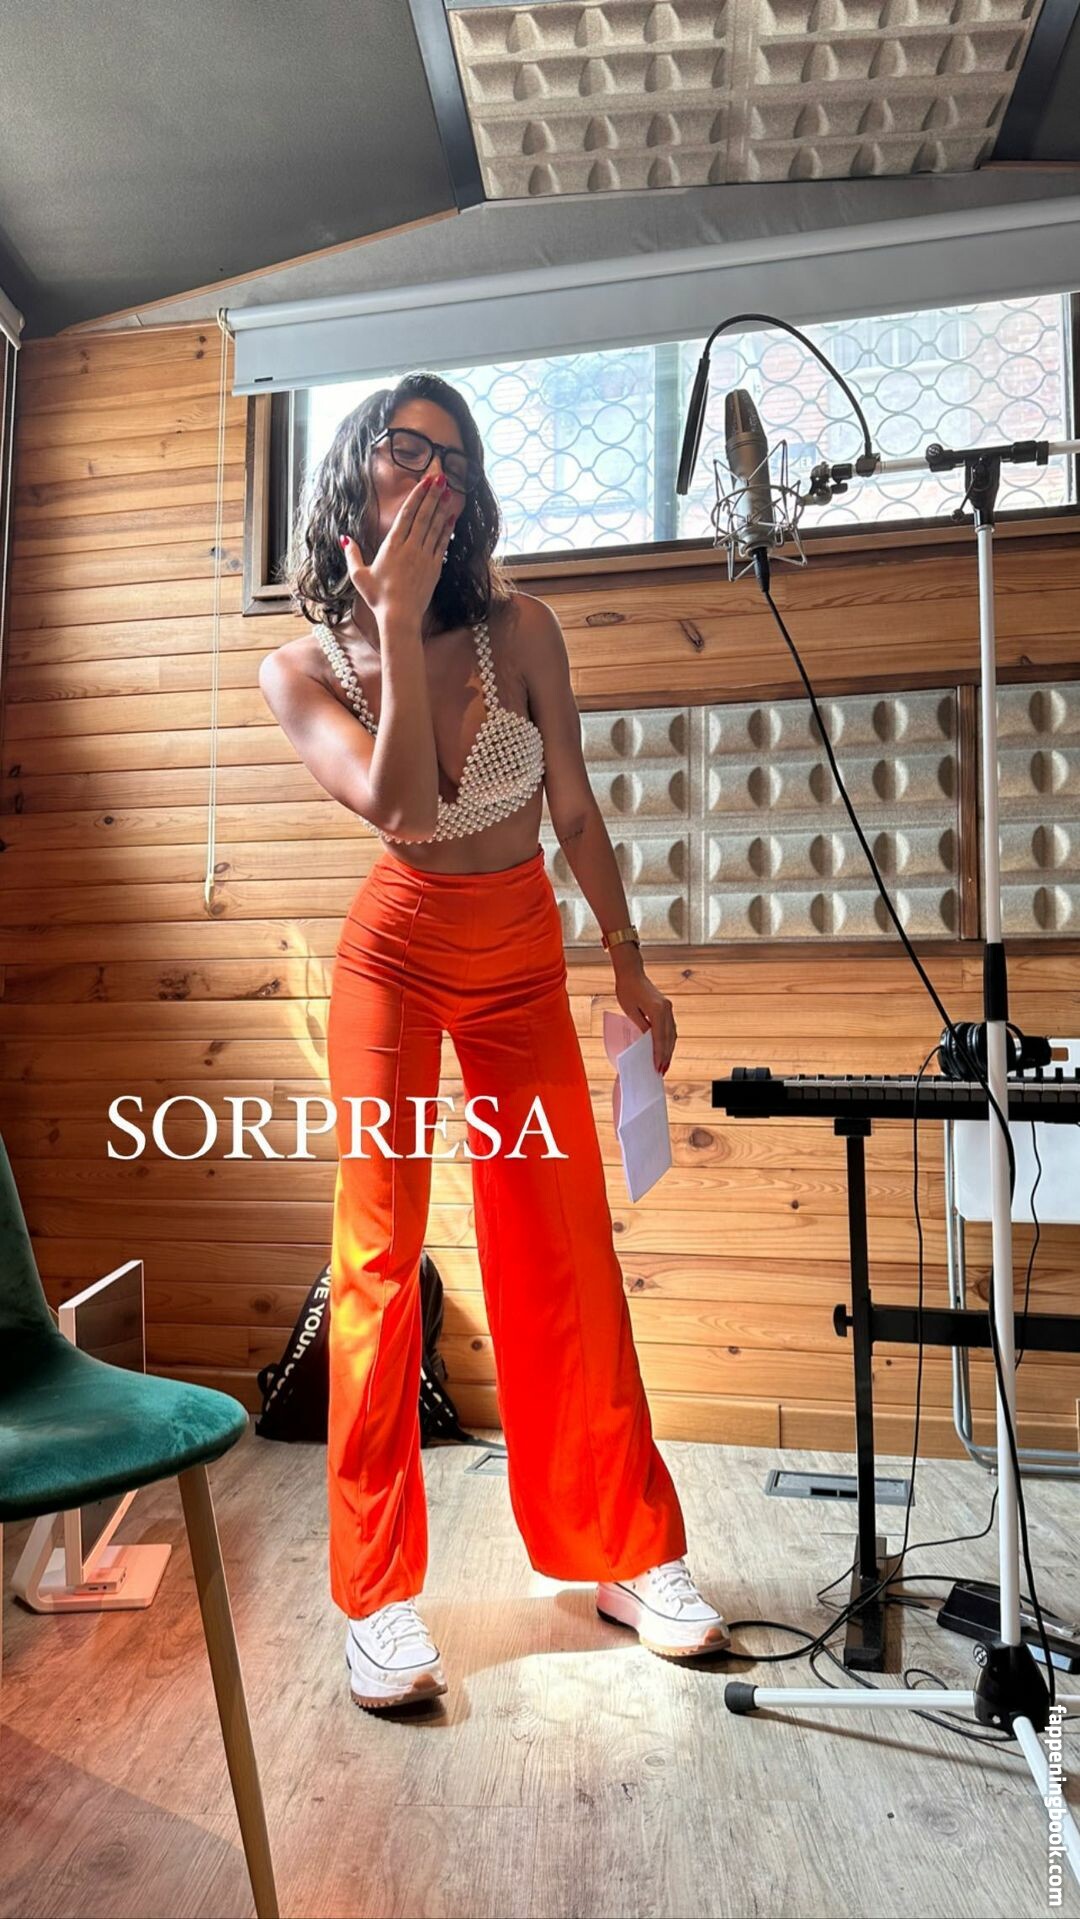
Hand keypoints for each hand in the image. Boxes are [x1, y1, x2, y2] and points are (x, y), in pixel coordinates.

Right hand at [339, 476, 457, 627]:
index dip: (417, 496)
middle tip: (440, 477)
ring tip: (449, 491)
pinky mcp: (434, 568)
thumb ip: (352, 554)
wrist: (399, 616)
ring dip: (442, 508)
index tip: (425, 481)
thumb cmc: (378, 597)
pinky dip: (447, 529)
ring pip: (435, 527)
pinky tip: (452, 517)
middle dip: (432, 495)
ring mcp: (424, 557)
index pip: (407, 514)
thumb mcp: (359, 575)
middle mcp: (410, 547)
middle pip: (423, 515)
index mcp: (391, 545)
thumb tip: (344, 538)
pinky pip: (442, 543)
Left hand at [614, 963, 676, 1076]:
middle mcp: (666, 1009)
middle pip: (668, 1038)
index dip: (658, 1054)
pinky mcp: (666, 1008)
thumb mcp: (630, 1011)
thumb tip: (648, 1041)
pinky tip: (665, 1050)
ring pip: (672, 1034)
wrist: (631, 973)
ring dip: (669, 1050)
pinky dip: (668, 1040)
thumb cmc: (627, 990)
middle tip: (661, 1071)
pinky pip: (670, 1028)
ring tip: (664, 1064)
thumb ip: (642, 1026)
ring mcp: (668, 1008)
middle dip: (665, 1056)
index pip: (659, 1038)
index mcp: (657, 1010)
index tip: (657, 1067)